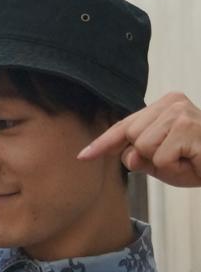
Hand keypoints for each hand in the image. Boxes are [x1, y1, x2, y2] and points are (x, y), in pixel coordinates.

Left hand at [78, 91, 200, 186]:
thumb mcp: (162, 162)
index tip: (83, 156)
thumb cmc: (199, 162)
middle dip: (147, 157)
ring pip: (143, 148)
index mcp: (164, 106)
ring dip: (163, 164)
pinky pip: (160, 158)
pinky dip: (173, 168)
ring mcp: (180, 113)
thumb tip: (126, 155)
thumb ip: (139, 156)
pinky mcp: (188, 127)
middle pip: (131, 138)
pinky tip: (193, 161)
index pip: (125, 125)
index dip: (103, 143)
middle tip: (178, 158)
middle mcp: (171, 103)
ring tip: (187, 159)